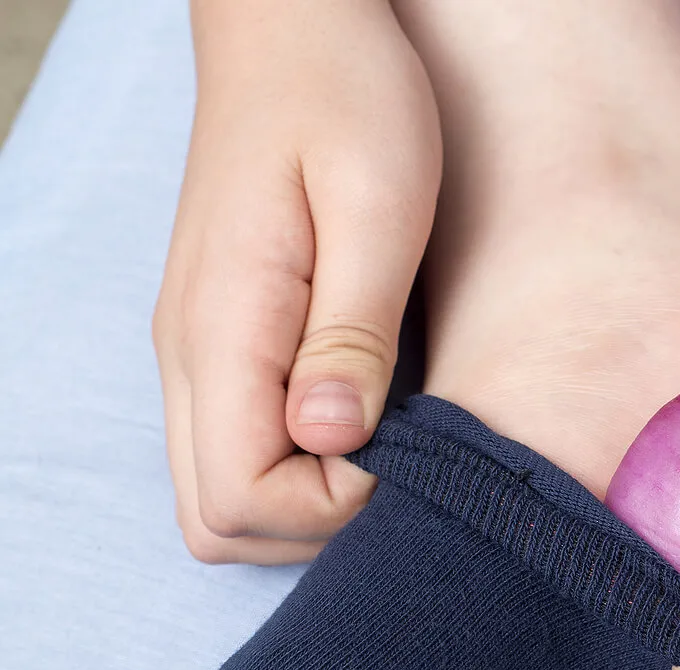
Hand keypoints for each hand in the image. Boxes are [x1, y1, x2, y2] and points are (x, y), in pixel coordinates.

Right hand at [153, 0, 440, 562]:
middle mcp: (187, 353)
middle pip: (216, 521)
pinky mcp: (219, 338)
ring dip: (305, 498)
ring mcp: (194, 349)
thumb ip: (353, 332)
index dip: (334, 509)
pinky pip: (235, 443)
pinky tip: (362, 410)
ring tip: (388, 433)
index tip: (405, 445)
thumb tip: (332, 440)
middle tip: (402, 455)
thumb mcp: (379, 203)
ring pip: (218, 494)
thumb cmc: (346, 95)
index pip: (241, 499)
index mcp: (223, 326)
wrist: (290, 23)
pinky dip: (295, 461)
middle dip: (316, 523)